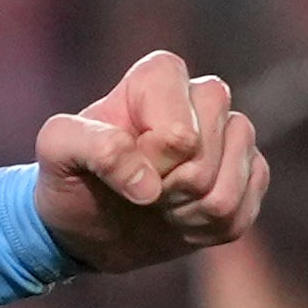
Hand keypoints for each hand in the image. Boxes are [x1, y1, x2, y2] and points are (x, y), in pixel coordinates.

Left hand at [31, 53, 267, 277]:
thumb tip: (147, 184)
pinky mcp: (251, 174)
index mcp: (161, 76)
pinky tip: (182, 218)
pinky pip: (244, 211)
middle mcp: (205, 97)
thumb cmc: (73, 177)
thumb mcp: (57, 152)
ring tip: (160, 205)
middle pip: (206, 159)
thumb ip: (92, 146)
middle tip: (141, 190)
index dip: (149, 164)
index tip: (123, 167)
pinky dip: (207, 230)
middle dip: (167, 189)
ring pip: (226, 192)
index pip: (180, 135)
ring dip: (185, 214)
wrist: (89, 223)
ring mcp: (233, 136)